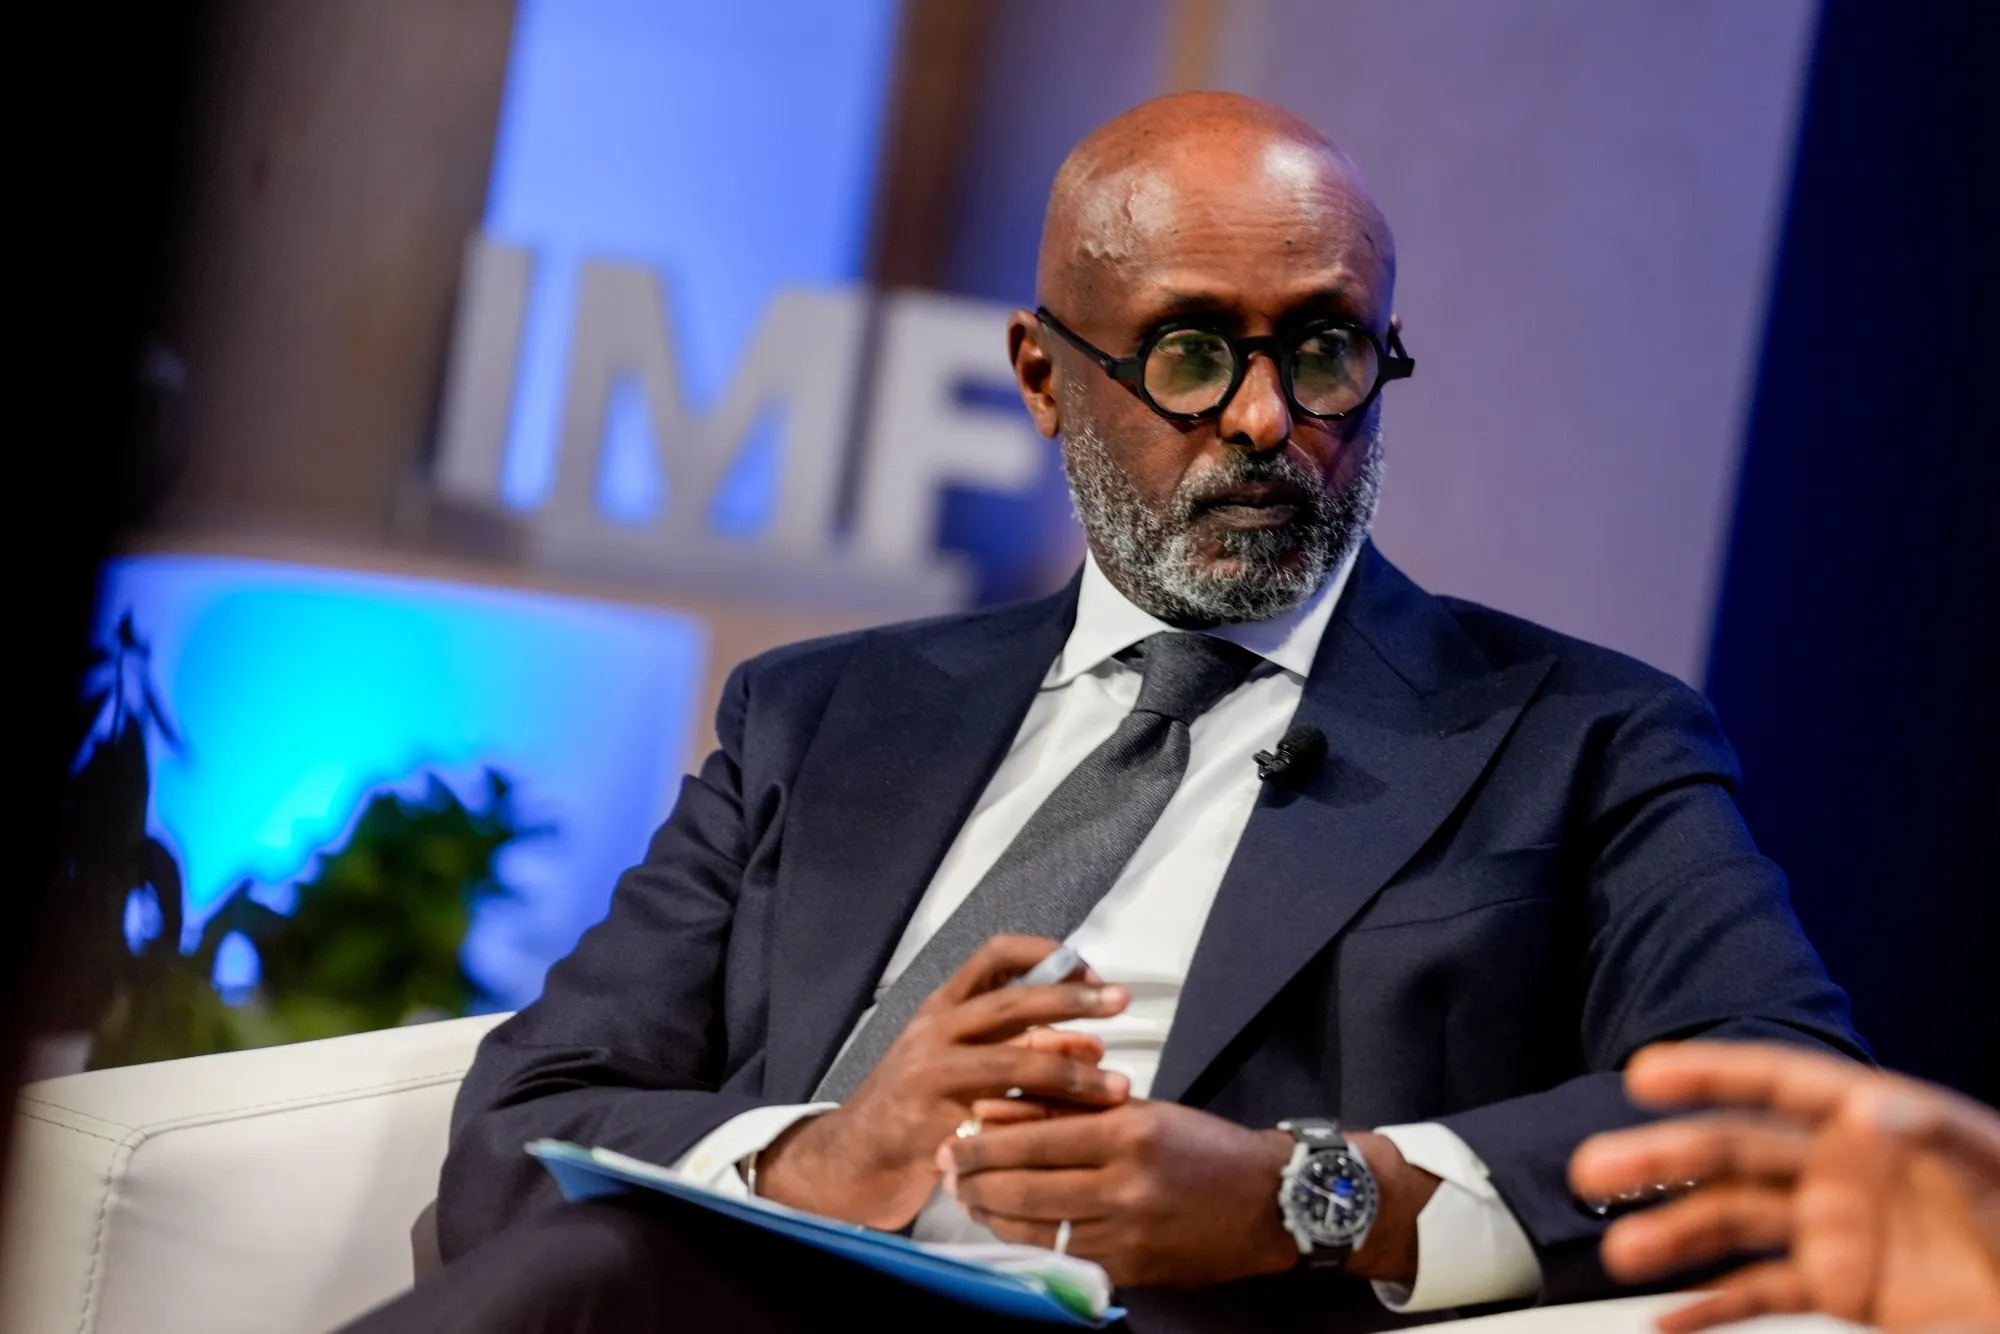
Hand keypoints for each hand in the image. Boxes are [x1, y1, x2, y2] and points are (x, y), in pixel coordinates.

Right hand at [757, 935, 1130, 1229]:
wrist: (849, 1160)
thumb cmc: (913, 1106)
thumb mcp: (953, 1058)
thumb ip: (1011, 1043)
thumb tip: (1089, 1039)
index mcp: (941, 1009)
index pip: (994, 955)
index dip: (1046, 954)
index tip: (1089, 969)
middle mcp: (933, 1034)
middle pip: (1011, 1002)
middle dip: (1073, 999)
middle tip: (1120, 1001)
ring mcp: (929, 1080)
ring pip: (1013, 1062)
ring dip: (1072, 1073)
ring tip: (1117, 1087)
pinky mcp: (931, 1128)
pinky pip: (999, 1123)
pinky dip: (1041, 1127)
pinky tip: (1074, 1136)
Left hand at [937, 1100, 1440, 1287]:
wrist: (1271, 1201)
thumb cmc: (1208, 1148)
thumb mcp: (1143, 1110)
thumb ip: (1075, 1109)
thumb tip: (1005, 1111)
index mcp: (1128, 1132)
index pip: (1034, 1138)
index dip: (983, 1143)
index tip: (954, 1138)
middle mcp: (1125, 1184)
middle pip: (1024, 1188)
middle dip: (974, 1181)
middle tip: (947, 1170)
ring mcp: (1128, 1232)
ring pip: (1036, 1228)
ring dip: (992, 1215)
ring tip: (968, 1198)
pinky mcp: (1132, 1268)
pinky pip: (1064, 1256)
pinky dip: (1029, 1242)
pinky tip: (1010, 1228)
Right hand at [1569, 1041, 1999, 1332]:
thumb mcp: (1994, 1177)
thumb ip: (1934, 1141)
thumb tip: (1865, 1111)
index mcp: (1883, 1125)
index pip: (1784, 1083)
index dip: (1713, 1071)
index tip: (1647, 1074)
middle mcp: (1849, 1172)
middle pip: (1739, 1153)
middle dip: (1664, 1158)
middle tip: (1599, 1169)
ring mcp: (1843, 1232)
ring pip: (1736, 1222)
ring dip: (1674, 1234)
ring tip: (1623, 1255)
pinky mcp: (1845, 1291)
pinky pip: (1762, 1292)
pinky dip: (1711, 1306)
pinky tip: (1667, 1319)